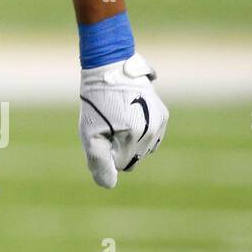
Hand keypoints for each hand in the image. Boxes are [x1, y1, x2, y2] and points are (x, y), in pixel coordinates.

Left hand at [78, 53, 168, 188]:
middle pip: (132, 157)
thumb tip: (109, 185)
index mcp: (137, 136)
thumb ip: (99, 161)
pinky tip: (126, 112)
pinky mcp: (162, 114)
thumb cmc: (95, 100)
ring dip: (127, 139)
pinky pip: (149, 136)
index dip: (106, 151)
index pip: (120, 164)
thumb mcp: (89, 132)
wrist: (109, 66)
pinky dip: (137, 130)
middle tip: (107, 123)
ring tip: (116, 115)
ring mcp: (161, 122)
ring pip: (141, 148)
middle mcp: (154, 130)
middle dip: (117, 146)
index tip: (100, 132)